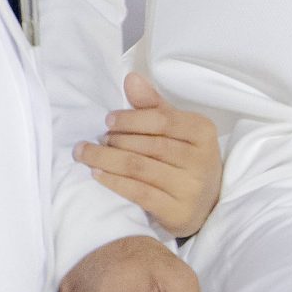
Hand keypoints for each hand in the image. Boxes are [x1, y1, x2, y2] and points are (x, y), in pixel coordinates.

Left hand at [74, 73, 223, 239]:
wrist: (205, 205)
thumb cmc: (186, 159)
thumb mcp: (177, 130)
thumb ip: (154, 105)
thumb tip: (131, 79)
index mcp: (203, 131)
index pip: (162, 120)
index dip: (131, 119)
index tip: (108, 120)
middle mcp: (202, 159)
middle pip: (149, 145)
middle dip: (116, 140)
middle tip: (95, 139)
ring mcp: (191, 188)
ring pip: (139, 168)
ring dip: (107, 159)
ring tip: (86, 154)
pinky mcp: (178, 212)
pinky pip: (139, 193)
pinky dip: (114, 182)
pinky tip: (97, 174)